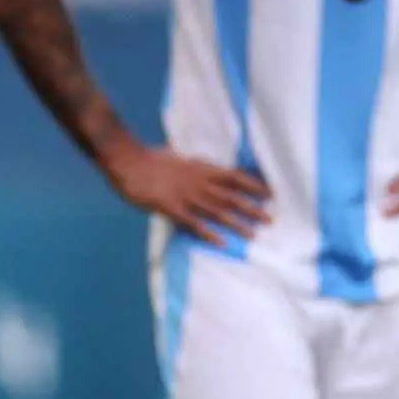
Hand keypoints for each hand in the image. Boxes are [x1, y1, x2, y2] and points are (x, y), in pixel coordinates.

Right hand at [103, 141, 268, 248]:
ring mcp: (186, 195)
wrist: (128, 160)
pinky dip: (209, 233)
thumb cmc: (149, 157)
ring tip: (253, 234)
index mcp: (201, 168)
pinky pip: (194, 222)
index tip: (270, 193)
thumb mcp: (177, 156)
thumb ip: (191, 165)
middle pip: (231, 196)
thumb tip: (200, 166)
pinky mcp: (172, 207)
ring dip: (237, 223)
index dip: (254, 185)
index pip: (235, 176)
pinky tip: (222, 242)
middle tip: (270, 219)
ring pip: (218, 211)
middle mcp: (199, 182)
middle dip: (252, 208)